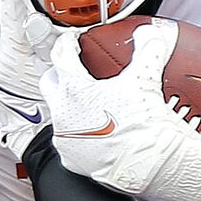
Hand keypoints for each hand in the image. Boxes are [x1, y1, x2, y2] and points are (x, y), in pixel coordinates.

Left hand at [42, 23, 200, 200]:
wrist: (149, 165)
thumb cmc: (144, 127)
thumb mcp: (146, 80)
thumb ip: (147, 49)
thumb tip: (149, 34)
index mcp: (73, 89)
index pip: (61, 55)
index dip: (68, 43)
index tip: (74, 42)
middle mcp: (62, 114)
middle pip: (50, 83)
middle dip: (61, 74)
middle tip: (76, 70)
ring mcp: (65, 139)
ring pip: (58, 114)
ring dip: (70, 105)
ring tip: (90, 103)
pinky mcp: (72, 160)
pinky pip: (68, 140)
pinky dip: (78, 133)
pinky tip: (95, 130)